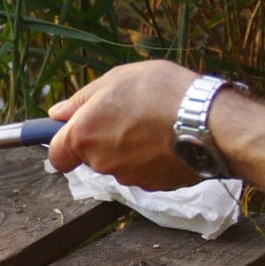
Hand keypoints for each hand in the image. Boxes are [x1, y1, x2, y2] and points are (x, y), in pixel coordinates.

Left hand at [47, 61, 200, 189]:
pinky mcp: (152, 185)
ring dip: (128, 149)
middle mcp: (99, 162)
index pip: (57, 156)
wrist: (208, 121)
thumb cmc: (160, 92)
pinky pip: (143, 171)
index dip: (64, 145)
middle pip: (91, 157)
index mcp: (82, 136)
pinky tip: (167, 139)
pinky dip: (150, 159)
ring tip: (153, 124)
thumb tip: (56, 113)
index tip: (75, 133)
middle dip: (103, 140)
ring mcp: (126, 176)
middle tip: (128, 116)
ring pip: (118, 164)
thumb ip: (81, 99)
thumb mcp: (116, 79)